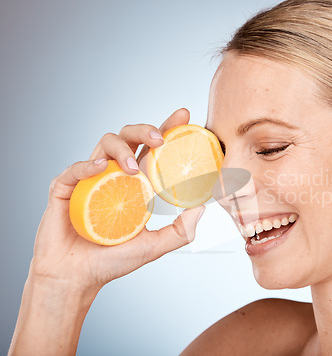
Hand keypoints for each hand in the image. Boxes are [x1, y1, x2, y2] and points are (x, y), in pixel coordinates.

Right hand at [30, 108, 203, 292]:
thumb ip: (180, 231)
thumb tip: (202, 208)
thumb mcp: (154, 246)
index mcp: (135, 183)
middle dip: (145, 129)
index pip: (152, 149)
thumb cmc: (112, 261)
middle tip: (160, 139)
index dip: (166, 129)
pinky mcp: (65, 189)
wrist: (77, 279)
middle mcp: (113, 175)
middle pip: (128, 136)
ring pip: (104, 144)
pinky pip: (75, 169)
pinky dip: (87, 165)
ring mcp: (89, 179)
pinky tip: (100, 168)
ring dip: (121, 150)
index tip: (184, 116)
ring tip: (132, 168)